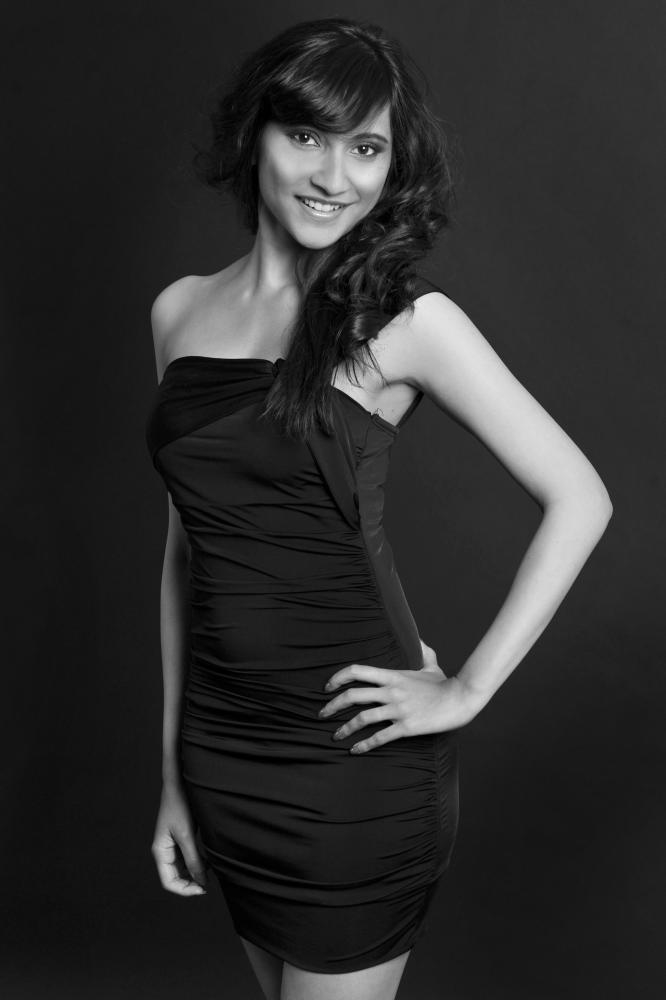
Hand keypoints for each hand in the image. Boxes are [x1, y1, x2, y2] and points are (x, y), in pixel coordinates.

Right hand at [151, 782, 208, 895]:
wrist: (179, 783)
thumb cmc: (179, 805)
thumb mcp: (187, 835)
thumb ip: (193, 859)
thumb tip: (201, 881)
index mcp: (160, 851)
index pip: (169, 882)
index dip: (184, 890)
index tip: (202, 889)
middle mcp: (164, 851)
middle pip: (175, 877)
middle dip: (190, 883)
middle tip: (208, 885)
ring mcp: (172, 845)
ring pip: (182, 869)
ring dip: (195, 874)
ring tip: (211, 872)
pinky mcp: (180, 838)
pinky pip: (187, 858)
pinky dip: (197, 863)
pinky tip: (209, 862)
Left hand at [319, 638, 480, 753]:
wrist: (460, 700)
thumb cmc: (445, 683)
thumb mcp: (430, 663)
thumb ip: (420, 650)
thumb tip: (415, 637)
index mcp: (393, 675)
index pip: (357, 671)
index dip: (338, 677)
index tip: (327, 686)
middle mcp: (391, 691)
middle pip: (353, 695)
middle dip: (333, 705)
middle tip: (321, 713)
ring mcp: (398, 710)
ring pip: (362, 718)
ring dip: (344, 728)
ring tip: (335, 736)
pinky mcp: (406, 727)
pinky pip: (380, 737)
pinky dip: (364, 745)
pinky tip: (354, 750)